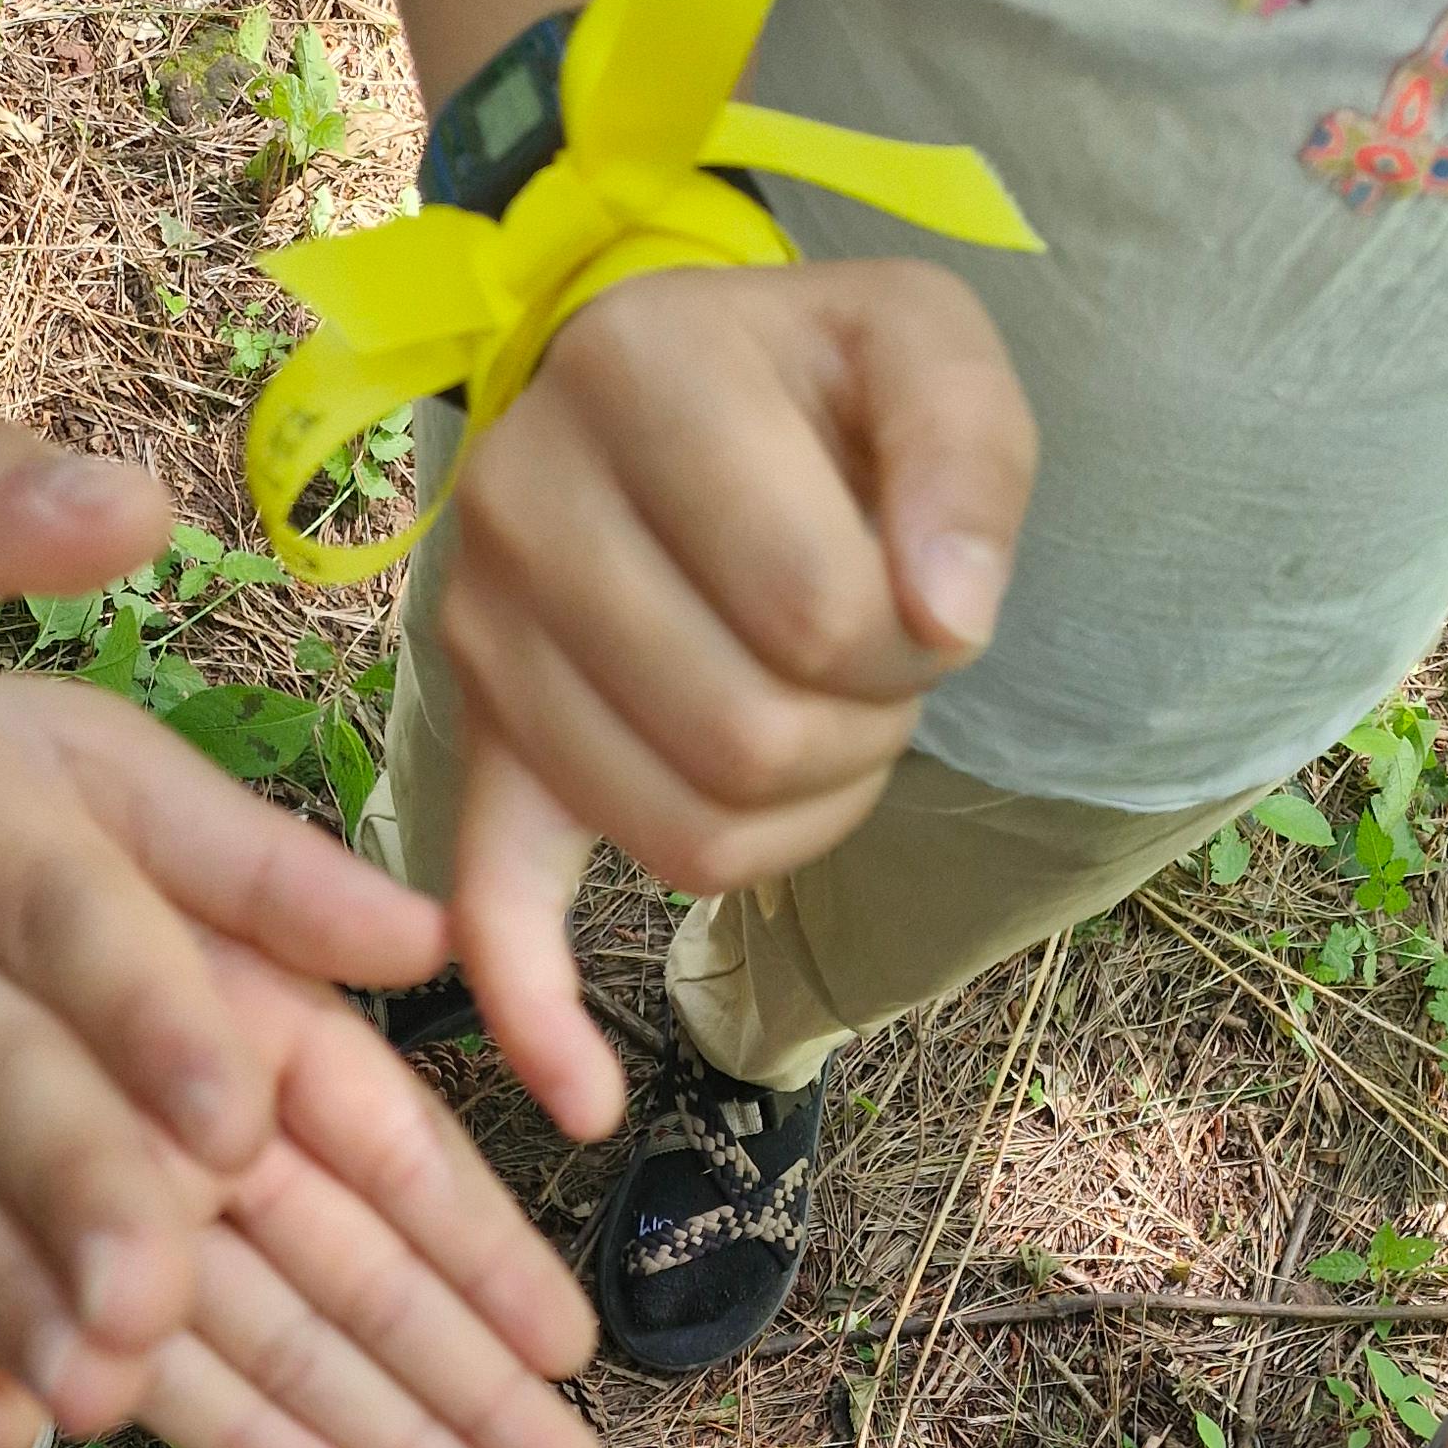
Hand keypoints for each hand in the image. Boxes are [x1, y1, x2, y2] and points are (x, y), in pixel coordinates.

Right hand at [436, 261, 1035, 1137]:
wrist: (669, 387)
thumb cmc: (812, 381)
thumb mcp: (922, 344)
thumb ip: (967, 449)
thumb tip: (949, 611)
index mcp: (632, 370)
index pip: (821, 612)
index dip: (917, 640)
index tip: (920, 593)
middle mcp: (519, 499)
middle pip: (751, 741)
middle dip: (863, 733)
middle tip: (867, 670)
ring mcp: (481, 638)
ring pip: (686, 838)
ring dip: (799, 821)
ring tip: (805, 723)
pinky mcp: (480, 749)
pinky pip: (493, 903)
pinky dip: (537, 1015)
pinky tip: (588, 1103)